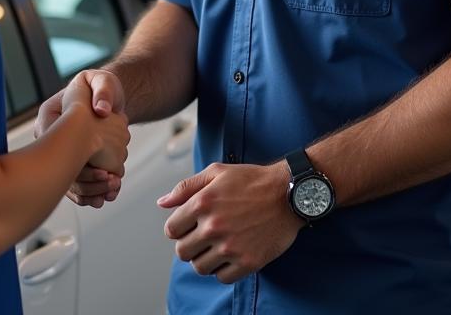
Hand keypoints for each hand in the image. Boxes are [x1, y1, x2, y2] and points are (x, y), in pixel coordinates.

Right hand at [35, 69, 126, 207]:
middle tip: (108, 179)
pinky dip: (91, 193)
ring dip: (90, 189)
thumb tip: (101, 110)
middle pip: (57, 165)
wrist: (108, 100)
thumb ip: (103, 91)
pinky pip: (75, 185)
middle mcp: (50, 135)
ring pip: (67, 180)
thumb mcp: (103, 81)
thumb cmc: (102, 87)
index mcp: (51, 114)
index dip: (72, 155)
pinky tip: (107, 195)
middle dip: (84, 178)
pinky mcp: (71, 164)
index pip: (52, 139)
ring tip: (111, 188)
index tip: (99, 164)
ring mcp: (58, 152)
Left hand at [157, 162, 302, 283]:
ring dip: (205, 258)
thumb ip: (186, 187)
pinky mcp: (248, 262)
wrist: (288, 193)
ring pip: (200, 268)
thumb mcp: (216, 173)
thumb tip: (162, 203)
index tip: (189, 226)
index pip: (171, 230)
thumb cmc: (252, 180)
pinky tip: (230, 254)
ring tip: (216, 245)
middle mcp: (213, 226)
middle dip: (189, 245)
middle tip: (202, 237)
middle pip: (182, 252)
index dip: (178, 228)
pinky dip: (223, 269)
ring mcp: (230, 247)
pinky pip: (222, 278)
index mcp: (202, 203)